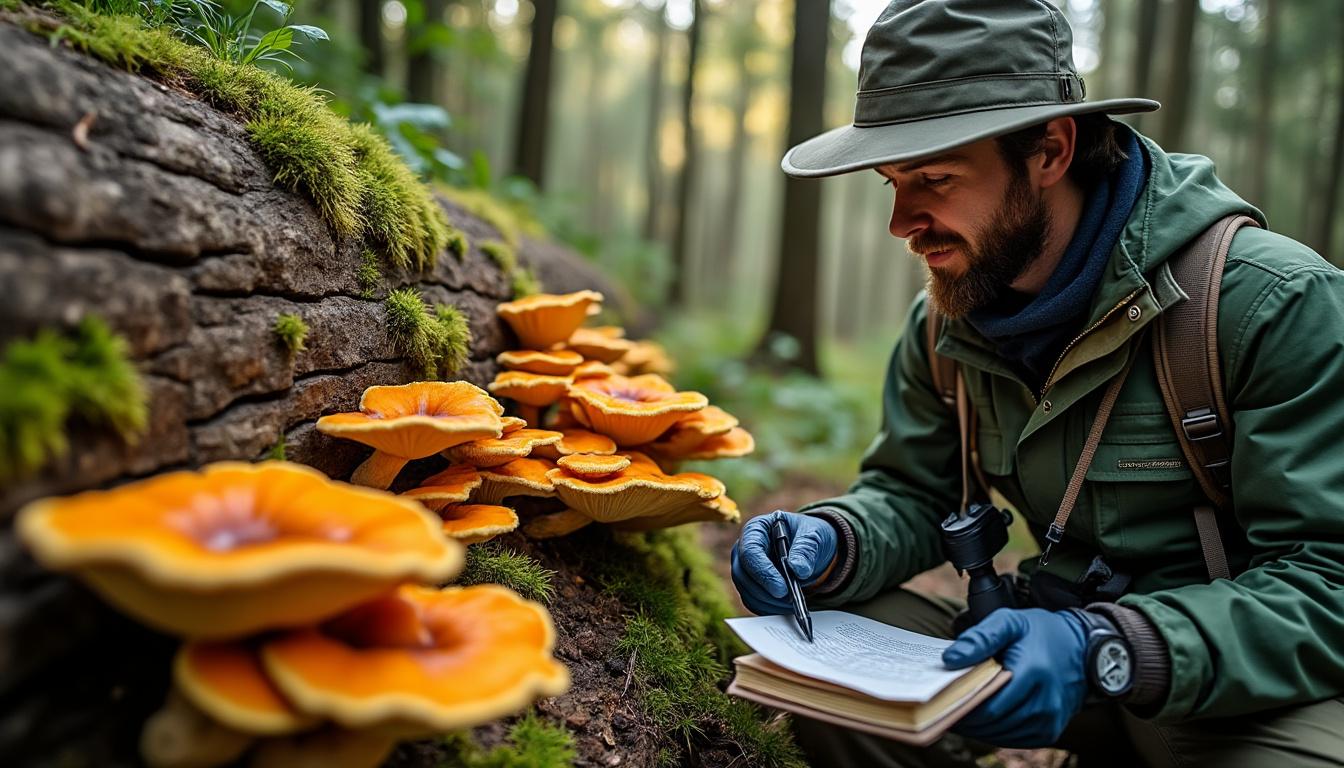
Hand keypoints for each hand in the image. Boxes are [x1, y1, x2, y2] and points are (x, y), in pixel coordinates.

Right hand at [731, 510, 836, 615]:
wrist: (811, 548)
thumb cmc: (808, 535)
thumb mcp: (813, 535)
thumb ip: (806, 548)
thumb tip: (798, 569)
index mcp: (756, 529)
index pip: (750, 551)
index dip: (763, 572)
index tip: (781, 589)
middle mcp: (744, 549)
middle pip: (742, 574)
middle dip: (766, 591)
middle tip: (790, 600)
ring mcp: (745, 569)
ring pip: (746, 591)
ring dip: (769, 602)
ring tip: (793, 603)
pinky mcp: (750, 586)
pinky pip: (753, 601)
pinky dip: (769, 608)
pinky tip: (787, 607)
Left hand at [942, 608, 1088, 747]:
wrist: (1080, 647)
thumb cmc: (1039, 632)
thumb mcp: (1009, 622)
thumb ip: (979, 638)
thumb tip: (950, 660)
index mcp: (1033, 673)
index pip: (989, 705)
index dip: (962, 707)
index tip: (941, 701)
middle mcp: (1046, 702)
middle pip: (994, 723)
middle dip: (966, 718)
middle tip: (944, 709)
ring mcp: (1051, 720)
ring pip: (1003, 735)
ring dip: (979, 728)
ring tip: (959, 713)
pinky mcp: (1051, 731)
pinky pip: (1015, 739)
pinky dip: (996, 732)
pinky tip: (983, 719)